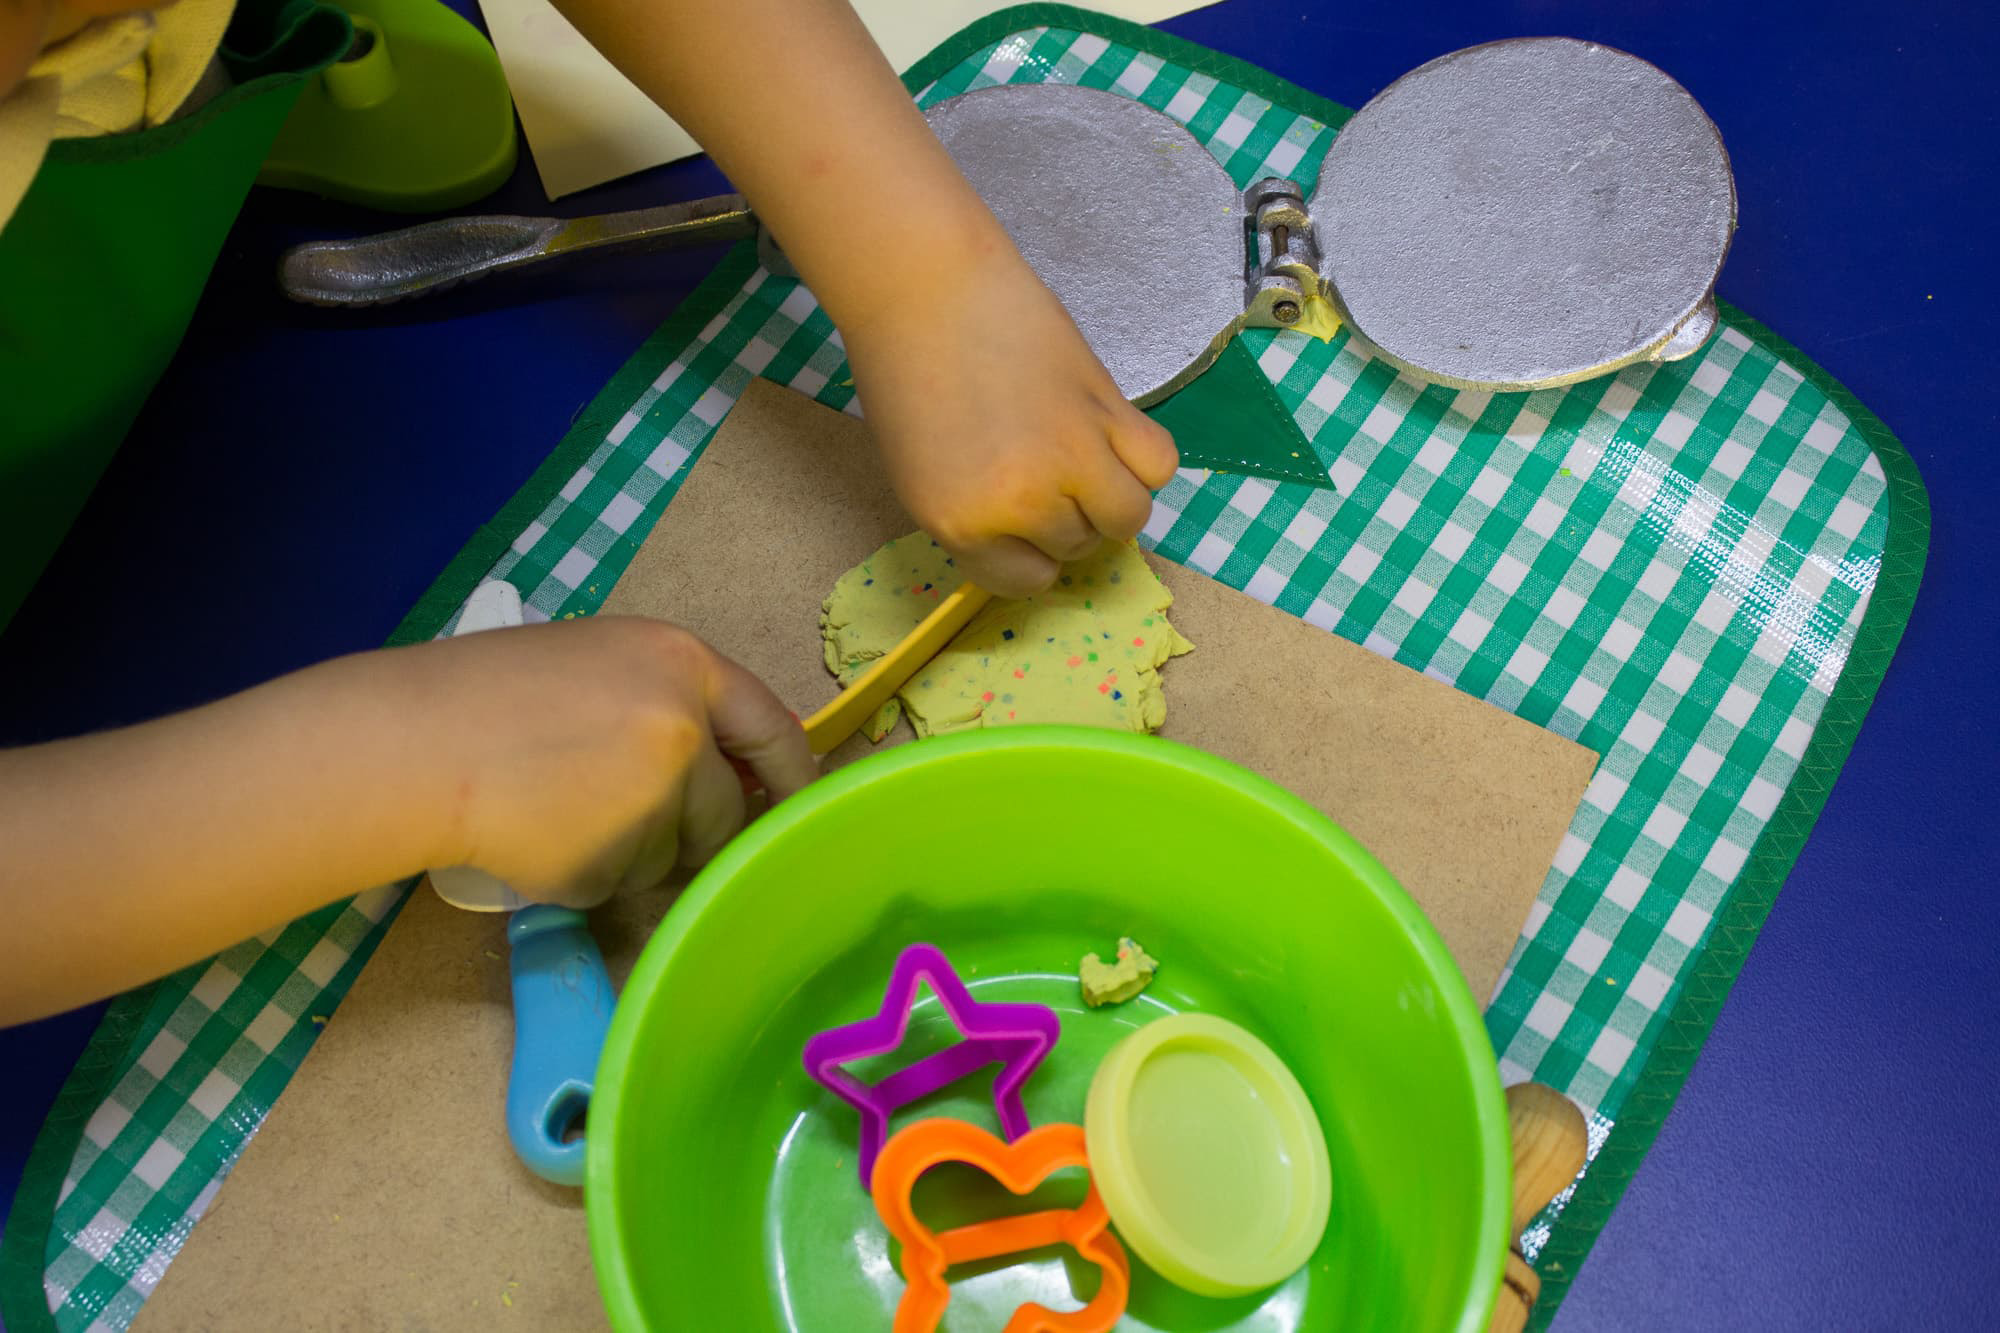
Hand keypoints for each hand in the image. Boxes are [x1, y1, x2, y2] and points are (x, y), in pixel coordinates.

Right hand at [417, 617, 815, 907]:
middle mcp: (685, 730)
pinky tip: (539, 836)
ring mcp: (655, 801)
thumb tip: (728, 768)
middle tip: (623, 814)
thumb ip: (672, 704)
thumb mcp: (598, 664)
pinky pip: (622, 884)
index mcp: (684, 664)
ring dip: (632, 851)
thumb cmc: (489, 693)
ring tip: (557, 807)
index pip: (773, 728)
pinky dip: (588, 875)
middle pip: (727, 811)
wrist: (413, 745)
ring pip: (673, 855)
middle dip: (693, 829)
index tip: (796, 806)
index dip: (789, 775)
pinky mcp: (615, 863)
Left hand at [843, 242, 1178, 597]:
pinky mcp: (1106, 410)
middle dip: (1064, 516)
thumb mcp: (922, 472)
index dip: (1028, 552)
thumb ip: (976, 515)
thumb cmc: (906, 370)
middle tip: (1043, 467)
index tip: (1023, 522)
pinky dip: (1143, 461)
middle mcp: (1019, 504)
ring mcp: (1069, 458)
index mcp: (960, 525)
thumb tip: (1031, 537)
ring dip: (1110, 498)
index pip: (1025, 581)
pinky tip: (1115, 437)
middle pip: (1075, 545)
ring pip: (1126, 517)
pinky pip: (1157, 466)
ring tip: (1086, 460)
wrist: (924, 287)